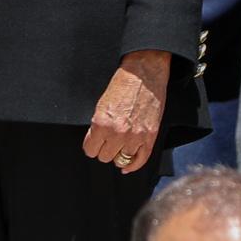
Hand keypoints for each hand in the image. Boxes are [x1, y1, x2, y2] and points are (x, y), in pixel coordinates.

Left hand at [85, 50, 169, 174]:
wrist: (144, 75)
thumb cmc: (122, 85)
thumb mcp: (101, 105)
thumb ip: (97, 126)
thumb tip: (96, 143)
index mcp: (101, 123)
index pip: (90, 150)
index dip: (92, 146)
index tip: (94, 143)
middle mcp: (117, 133)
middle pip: (104, 157)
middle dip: (104, 149)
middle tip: (108, 140)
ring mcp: (135, 136)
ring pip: (120, 160)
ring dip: (118, 154)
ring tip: (119, 145)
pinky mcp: (150, 136)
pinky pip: (140, 160)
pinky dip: (133, 165)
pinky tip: (127, 165)